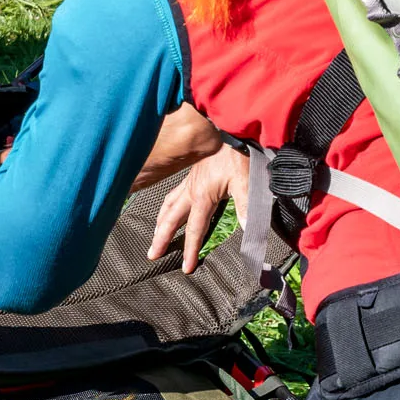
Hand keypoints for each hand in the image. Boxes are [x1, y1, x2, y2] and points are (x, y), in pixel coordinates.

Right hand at [148, 144, 250, 273]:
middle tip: (152, 255)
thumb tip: (248, 231)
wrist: (229, 132)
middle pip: (171, 220)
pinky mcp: (190, 176)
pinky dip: (165, 207)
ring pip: (168, 206)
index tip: (185, 268)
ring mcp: (189, 183)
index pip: (194, 230)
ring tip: (154, 236)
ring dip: (159, 223)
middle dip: (161, 239)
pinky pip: (172, 195)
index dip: (190, 250)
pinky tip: (166, 209)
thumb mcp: (246, 182)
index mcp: (203, 197)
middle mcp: (191, 191)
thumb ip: (246, 207)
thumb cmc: (238, 157)